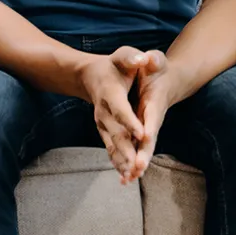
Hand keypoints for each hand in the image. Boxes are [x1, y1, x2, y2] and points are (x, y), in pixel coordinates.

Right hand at [78, 47, 162, 181]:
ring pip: (113, 145)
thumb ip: (132, 57)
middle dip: (128, 151)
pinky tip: (126, 179)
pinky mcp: (104, 132)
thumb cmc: (115, 64)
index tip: (142, 134)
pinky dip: (118, 164)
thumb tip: (143, 58)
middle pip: (116, 133)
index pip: (121, 109)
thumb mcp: (124, 55)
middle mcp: (103, 112)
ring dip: (123, 162)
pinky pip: (111, 150)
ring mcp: (102, 124)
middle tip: (138, 166)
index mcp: (111, 93)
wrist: (92, 75)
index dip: (131, 121)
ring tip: (132, 177)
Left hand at [124, 61, 184, 183]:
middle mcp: (153, 118)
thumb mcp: (155, 59)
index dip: (149, 123)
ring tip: (128, 180)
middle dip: (145, 154)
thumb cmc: (158, 68)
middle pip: (150, 138)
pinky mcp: (143, 133)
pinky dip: (132, 165)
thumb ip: (152, 59)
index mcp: (155, 100)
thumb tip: (147, 57)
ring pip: (144, 149)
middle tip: (138, 168)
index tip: (145, 135)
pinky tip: (124, 180)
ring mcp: (149, 127)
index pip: (152, 113)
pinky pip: (138, 151)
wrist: (169, 80)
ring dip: (137, 165)